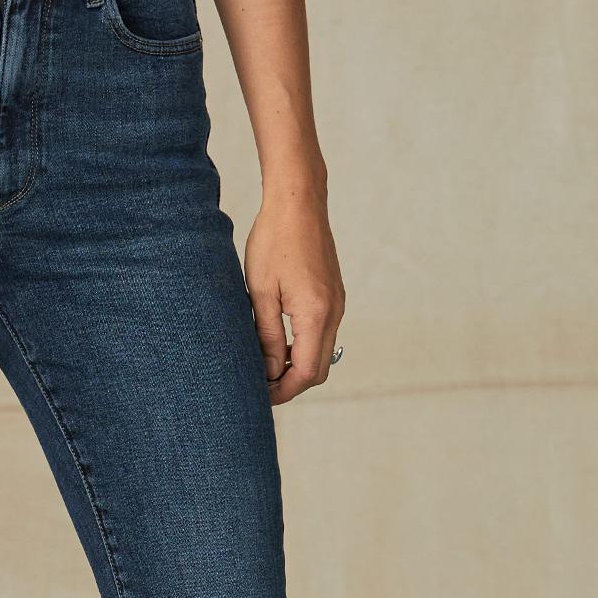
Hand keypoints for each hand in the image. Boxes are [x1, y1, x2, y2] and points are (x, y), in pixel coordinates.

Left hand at [244, 190, 343, 405]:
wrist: (298, 202)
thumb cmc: (273, 241)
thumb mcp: (261, 292)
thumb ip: (267, 336)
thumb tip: (269, 371)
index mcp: (316, 314)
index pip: (305, 372)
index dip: (283, 390)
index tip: (259, 395)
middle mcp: (334, 312)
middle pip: (319, 370)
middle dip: (291, 384)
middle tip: (260, 385)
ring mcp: (337, 304)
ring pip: (322, 353)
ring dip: (296, 365)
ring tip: (264, 364)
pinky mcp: (334, 295)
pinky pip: (323, 334)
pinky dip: (303, 347)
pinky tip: (278, 342)